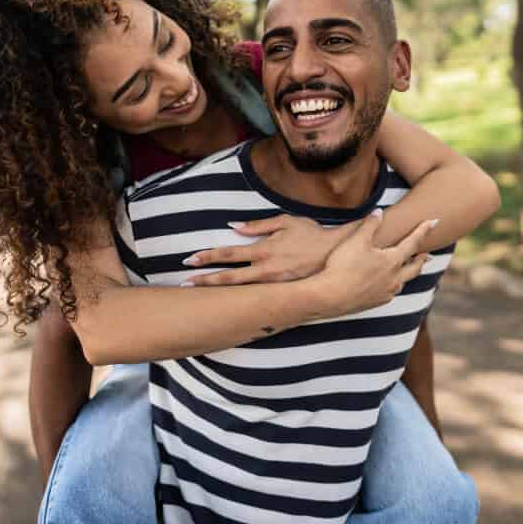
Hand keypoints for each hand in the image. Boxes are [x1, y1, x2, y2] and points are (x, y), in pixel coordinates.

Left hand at [184, 214, 353, 285]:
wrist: (337, 254)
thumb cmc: (310, 234)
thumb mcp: (284, 221)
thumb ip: (257, 225)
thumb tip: (233, 227)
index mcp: (264, 249)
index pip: (229, 254)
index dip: (208, 257)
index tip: (190, 260)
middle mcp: (265, 269)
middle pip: (229, 277)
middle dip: (206, 280)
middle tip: (185, 283)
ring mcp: (274, 284)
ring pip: (241, 290)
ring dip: (219, 290)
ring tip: (200, 293)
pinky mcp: (282, 292)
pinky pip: (257, 295)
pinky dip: (241, 298)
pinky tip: (230, 301)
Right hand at [311, 210, 435, 317]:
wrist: (332, 296)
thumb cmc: (344, 265)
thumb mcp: (357, 240)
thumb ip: (370, 225)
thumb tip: (379, 212)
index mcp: (392, 261)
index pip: (413, 243)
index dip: (424, 230)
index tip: (435, 222)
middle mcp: (394, 278)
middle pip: (415, 267)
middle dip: (422, 259)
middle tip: (428, 254)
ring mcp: (386, 292)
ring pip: (403, 282)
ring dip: (408, 274)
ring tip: (407, 270)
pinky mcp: (375, 302)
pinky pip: (390, 293)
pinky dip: (393, 286)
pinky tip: (387, 286)